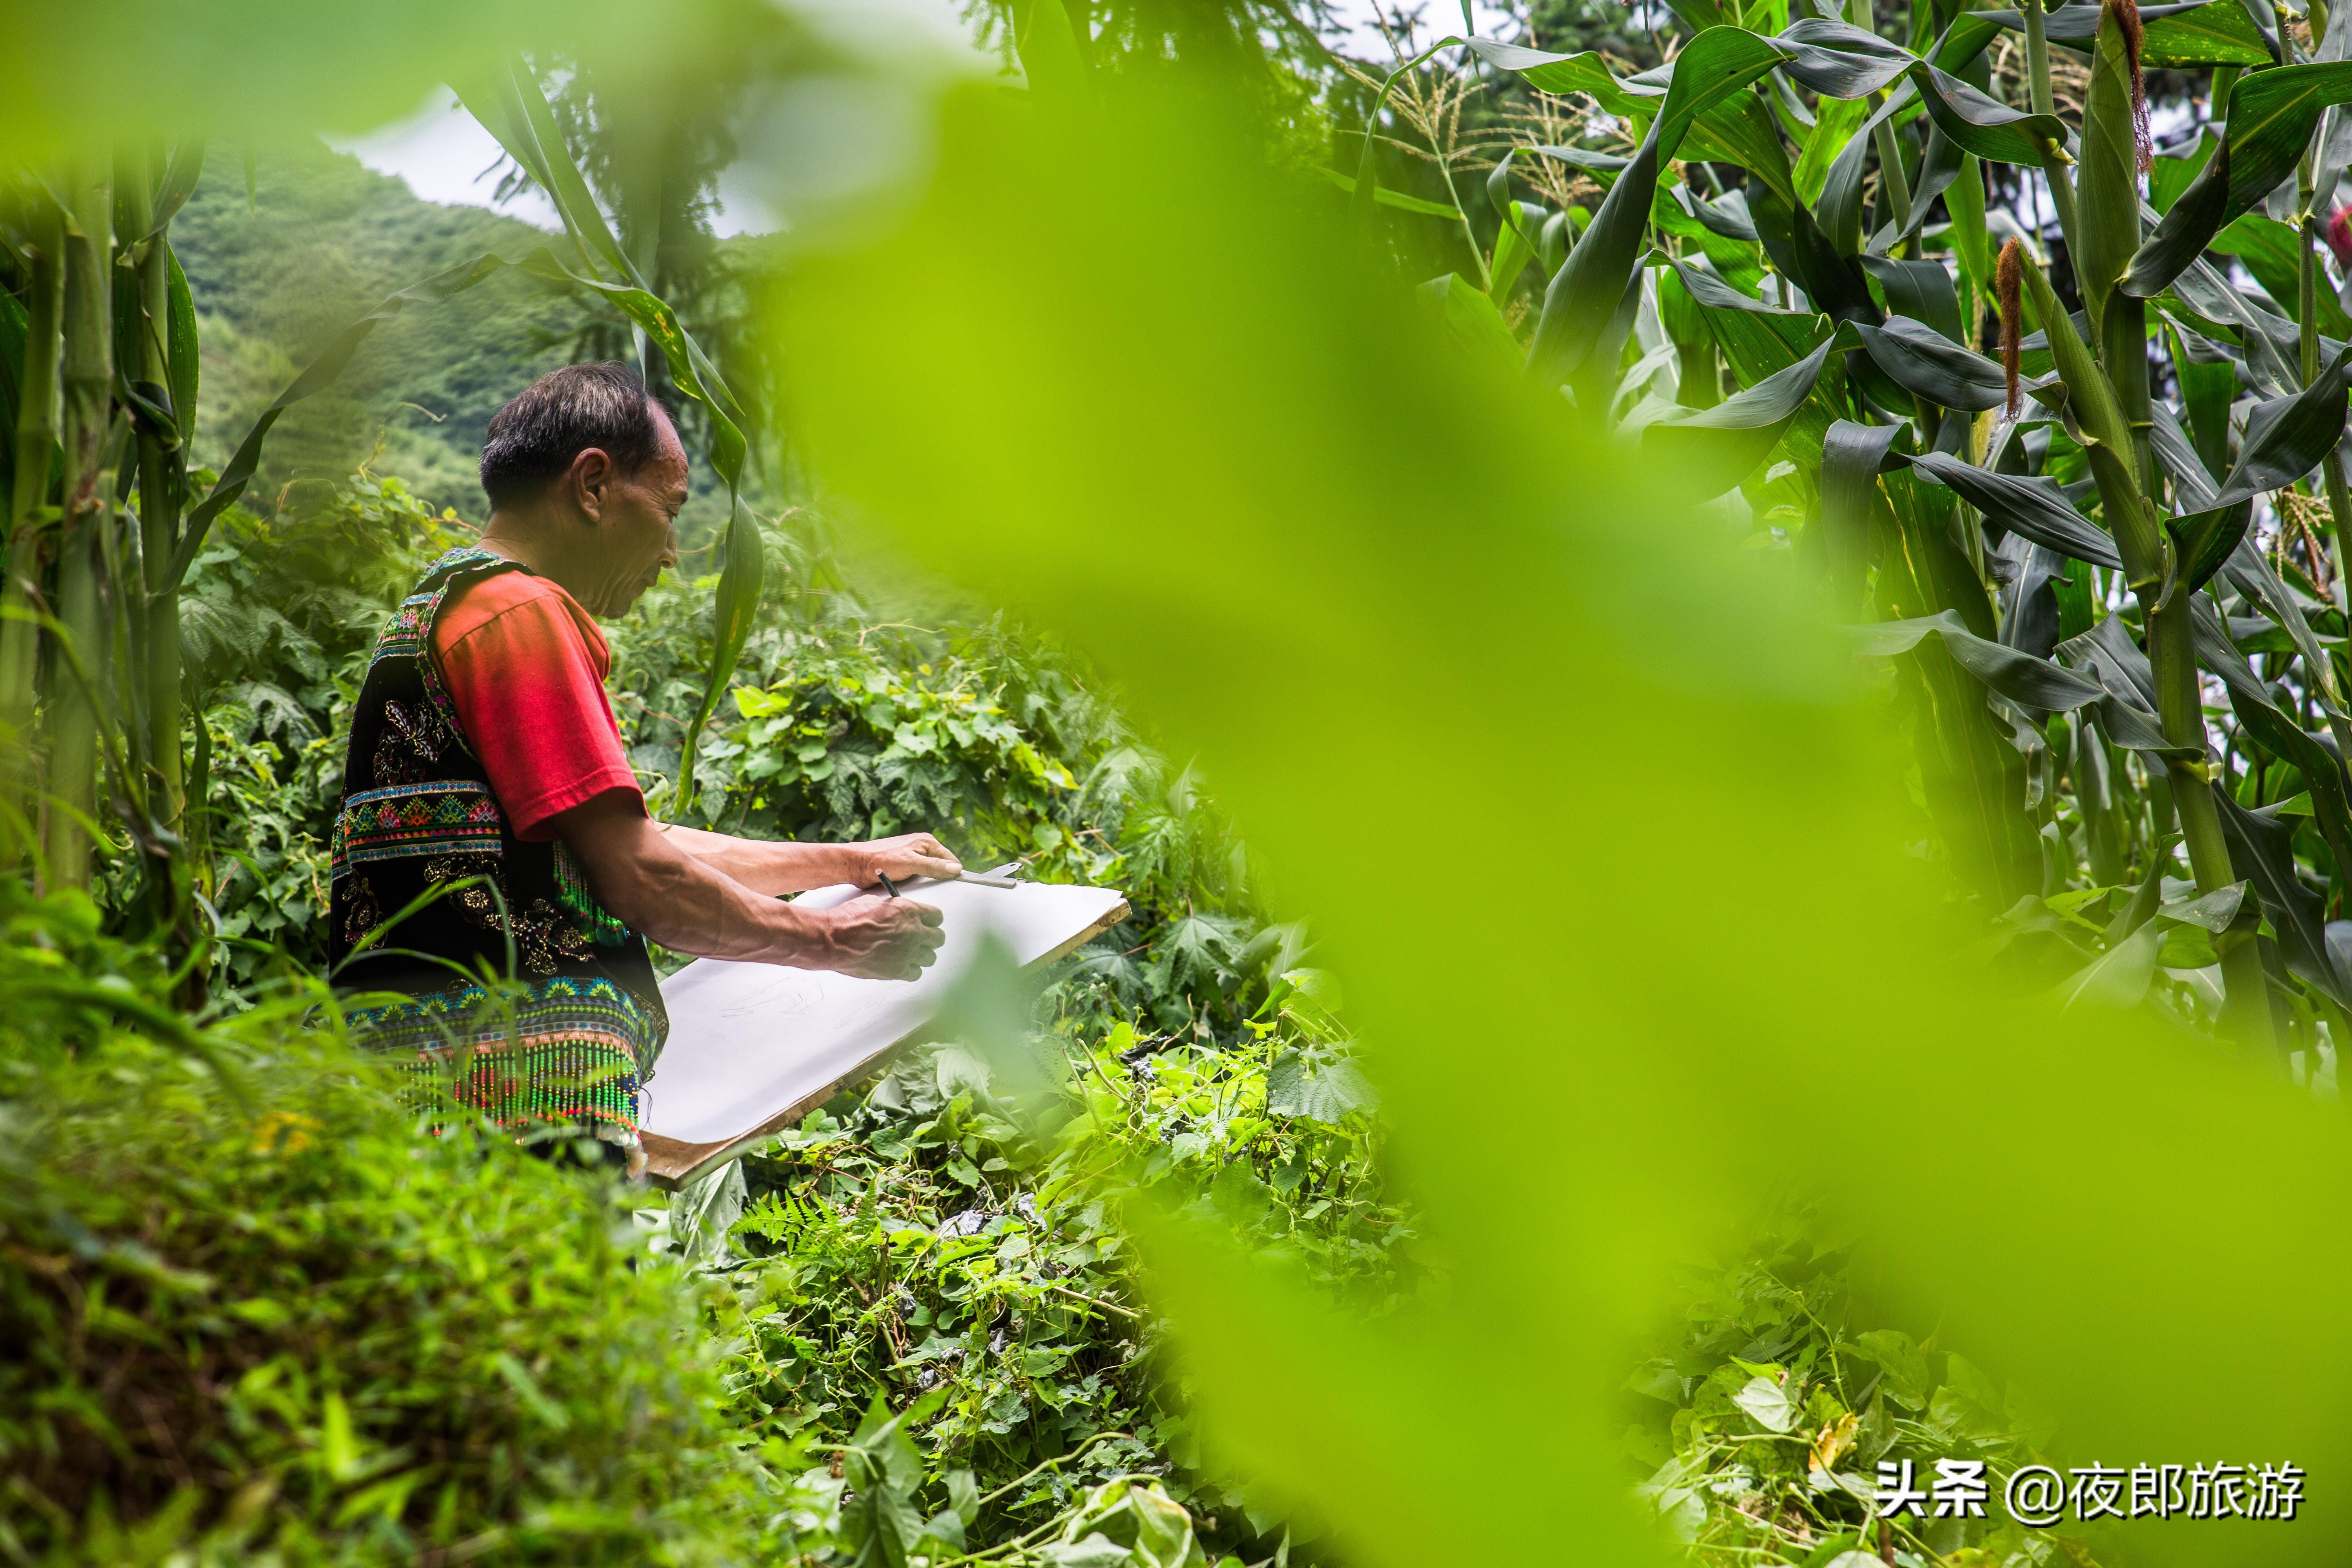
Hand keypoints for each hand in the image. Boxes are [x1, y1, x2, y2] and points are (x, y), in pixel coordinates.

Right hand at [818, 894, 945, 979]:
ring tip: (910, 953)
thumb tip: (900, 913)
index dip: (931, 919)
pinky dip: (911, 970)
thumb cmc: (849, 919)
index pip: (937, 916)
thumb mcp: (876, 903)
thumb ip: (894, 908)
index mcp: (910, 911)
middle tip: (921, 939)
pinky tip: (901, 965)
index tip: (927, 922)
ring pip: (931, 957)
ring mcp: (907, 953)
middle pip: (939, 938)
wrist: (834, 939)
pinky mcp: (898, 971)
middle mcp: (914, 932)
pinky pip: (916, 973)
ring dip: (922, 955)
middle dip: (930, 937)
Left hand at [860, 831, 962, 884]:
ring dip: (928, 881)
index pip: (950, 859)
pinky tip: (914, 887)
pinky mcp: (906, 865)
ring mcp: (914, 856)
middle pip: (942, 866)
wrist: (857, 864)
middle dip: (940, 878)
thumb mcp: (910, 863)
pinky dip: (919, 882)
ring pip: (931, 872)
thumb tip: (956, 869)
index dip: (952, 873)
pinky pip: (920, 875)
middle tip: (935, 889)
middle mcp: (922, 847)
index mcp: (927, 841)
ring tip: (921, 887)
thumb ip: (934, 866)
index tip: (952, 887)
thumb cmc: (881, 860)